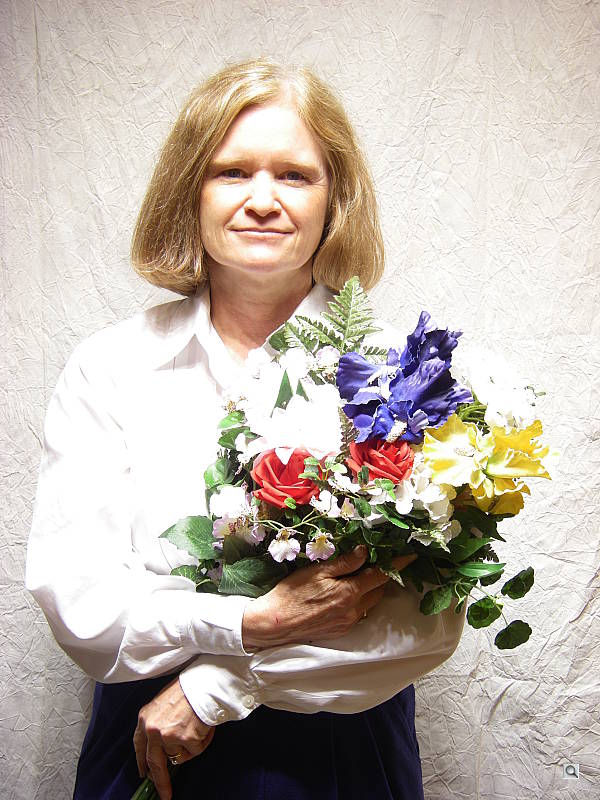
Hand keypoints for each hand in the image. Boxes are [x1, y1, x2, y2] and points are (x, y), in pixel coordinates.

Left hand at [133, 677, 214, 799]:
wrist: (204, 683)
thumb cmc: (187, 689)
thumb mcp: (162, 703)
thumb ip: (157, 723)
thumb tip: (161, 746)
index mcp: (145, 718)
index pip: (139, 747)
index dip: (142, 762)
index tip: (144, 774)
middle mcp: (153, 730)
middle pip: (154, 763)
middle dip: (160, 781)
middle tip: (164, 794)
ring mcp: (169, 736)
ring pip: (179, 756)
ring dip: (189, 747)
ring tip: (197, 727)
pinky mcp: (186, 741)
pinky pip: (195, 752)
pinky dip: (202, 743)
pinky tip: (204, 729)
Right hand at [242, 545, 415, 648]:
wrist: (274, 623)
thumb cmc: (292, 593)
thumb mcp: (317, 571)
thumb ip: (344, 563)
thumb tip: (365, 551)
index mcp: (349, 593)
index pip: (380, 575)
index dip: (397, 564)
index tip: (411, 556)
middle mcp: (353, 610)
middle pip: (378, 590)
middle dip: (384, 575)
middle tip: (384, 560)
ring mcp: (348, 622)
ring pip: (370, 602)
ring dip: (372, 589)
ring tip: (367, 574)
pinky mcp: (340, 630)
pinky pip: (359, 613)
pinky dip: (361, 600)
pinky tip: (350, 593)